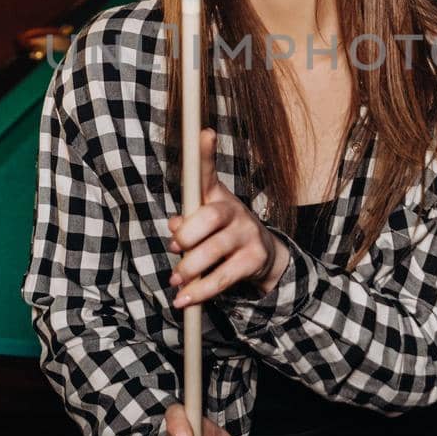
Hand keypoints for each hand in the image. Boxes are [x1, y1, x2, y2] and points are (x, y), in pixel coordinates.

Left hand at [168, 129, 286, 306]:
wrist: (261, 258)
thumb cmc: (221, 236)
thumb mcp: (202, 226)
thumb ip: (186, 224)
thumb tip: (176, 228)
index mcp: (217, 197)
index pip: (208, 173)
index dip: (205, 154)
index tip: (204, 134)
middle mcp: (235, 211)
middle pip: (212, 216)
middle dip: (190, 234)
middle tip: (175, 248)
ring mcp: (248, 234)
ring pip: (216, 249)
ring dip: (191, 268)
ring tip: (175, 282)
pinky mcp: (254, 260)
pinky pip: (224, 277)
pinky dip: (202, 291)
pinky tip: (185, 301)